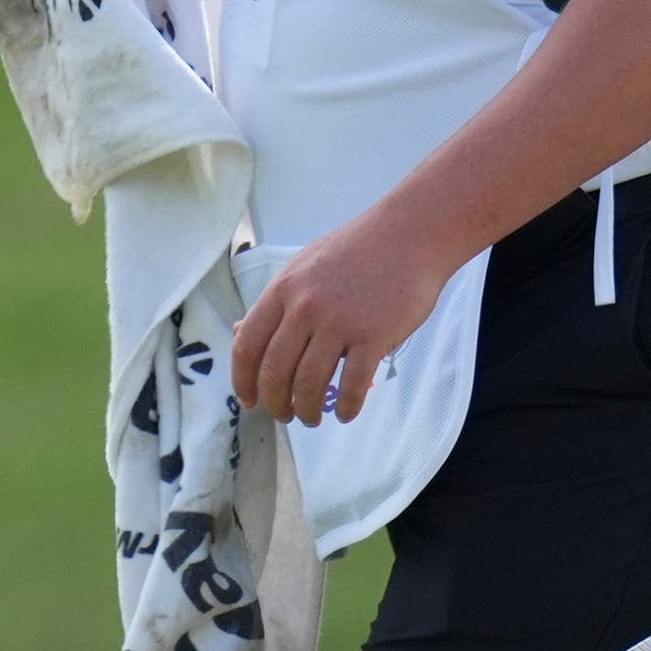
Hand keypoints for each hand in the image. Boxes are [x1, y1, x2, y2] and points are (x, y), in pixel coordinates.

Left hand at [231, 208, 456, 427]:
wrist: (411, 234)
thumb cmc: (359, 249)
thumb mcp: (305, 266)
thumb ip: (276, 302)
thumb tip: (239, 332)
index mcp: (284, 289)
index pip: (248, 345)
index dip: (244, 381)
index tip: (250, 400)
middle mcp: (306, 307)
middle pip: (276, 372)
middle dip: (276, 403)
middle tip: (285, 415)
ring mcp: (340, 322)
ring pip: (311, 383)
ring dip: (309, 410)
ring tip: (313, 417)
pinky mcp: (374, 336)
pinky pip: (353, 384)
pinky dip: (348, 407)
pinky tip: (347, 414)